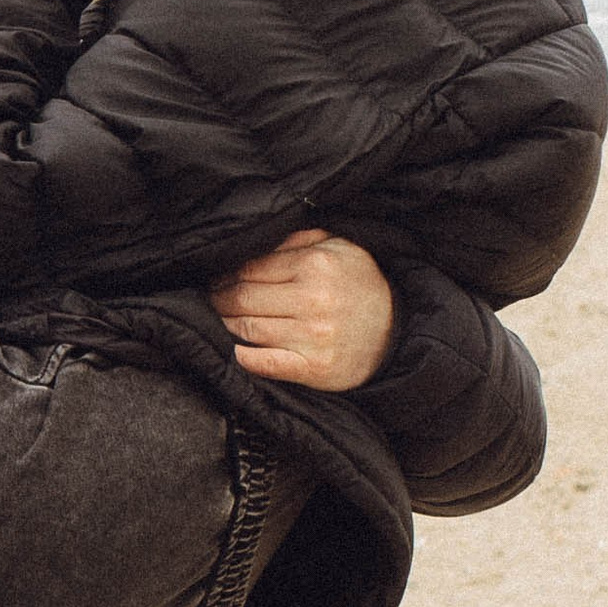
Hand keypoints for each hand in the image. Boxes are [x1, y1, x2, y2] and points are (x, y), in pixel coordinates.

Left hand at [209, 229, 396, 390]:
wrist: (397, 330)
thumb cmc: (359, 285)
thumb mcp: (339, 247)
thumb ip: (299, 239)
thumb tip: (255, 242)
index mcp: (315, 265)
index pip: (251, 269)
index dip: (226, 275)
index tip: (215, 280)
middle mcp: (313, 300)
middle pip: (244, 299)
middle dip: (220, 300)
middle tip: (210, 300)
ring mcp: (313, 337)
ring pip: (249, 329)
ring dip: (226, 325)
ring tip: (220, 320)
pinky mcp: (315, 368)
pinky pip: (266, 363)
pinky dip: (244, 357)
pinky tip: (236, 351)